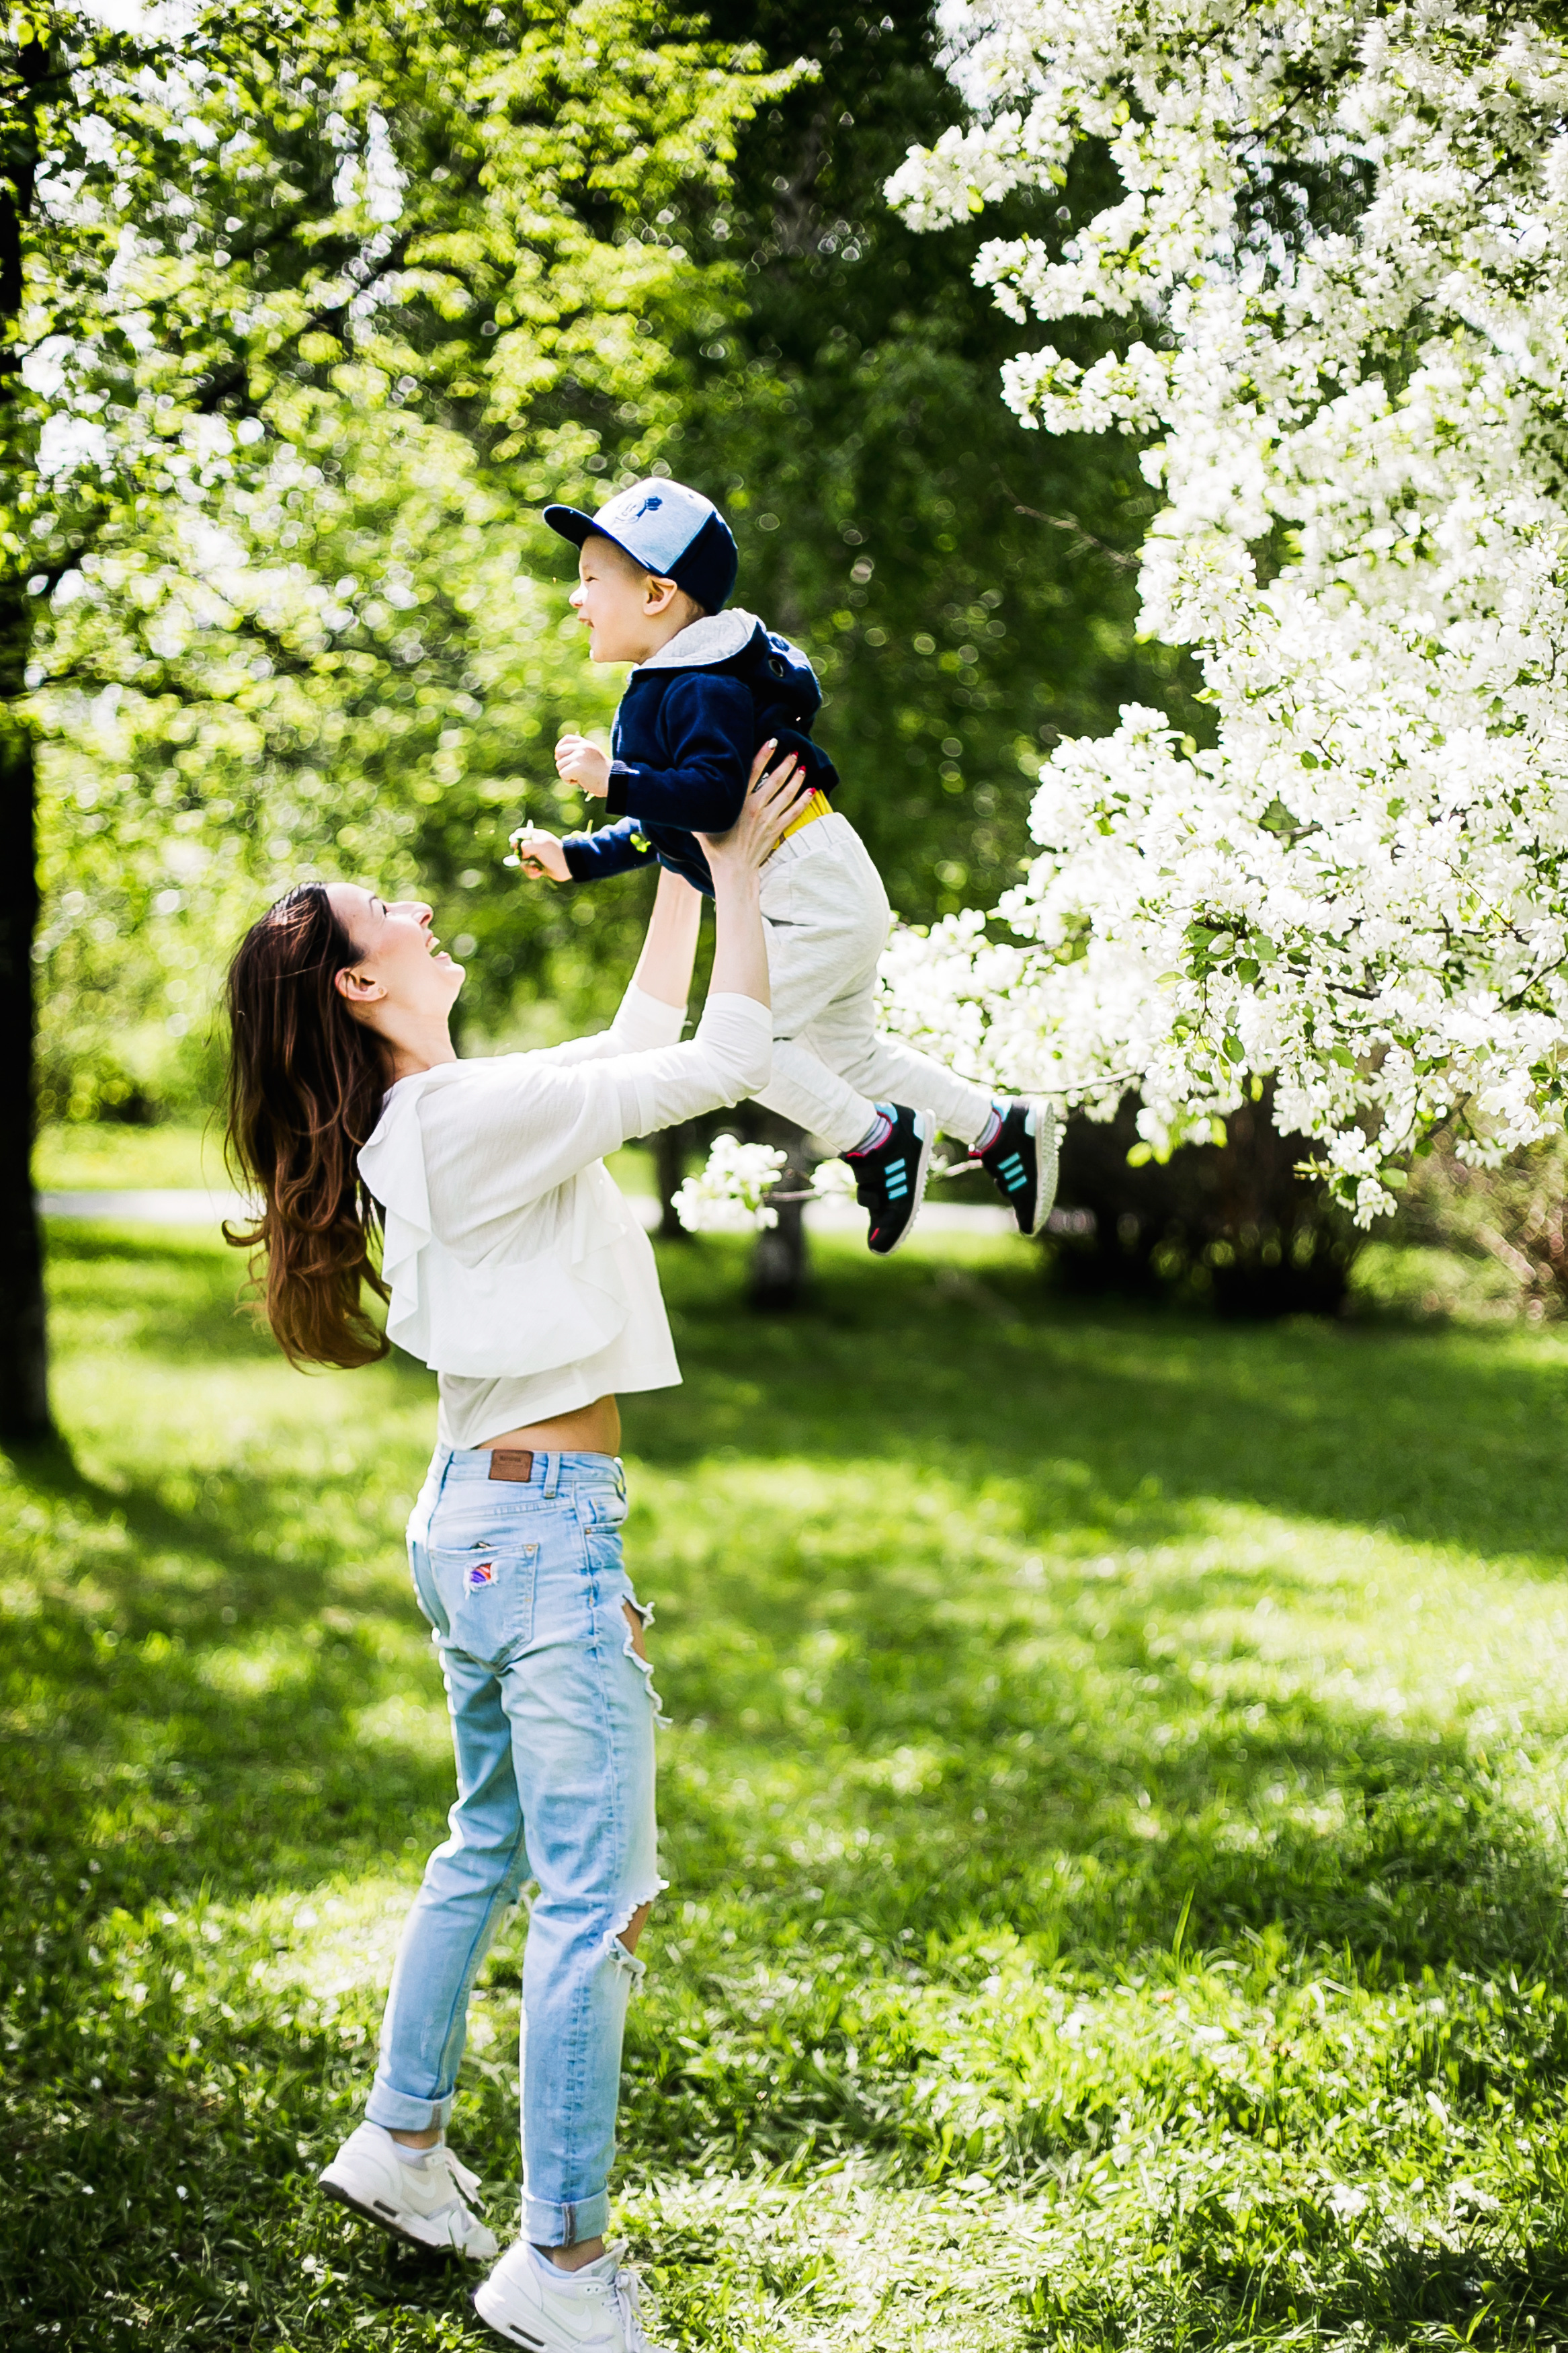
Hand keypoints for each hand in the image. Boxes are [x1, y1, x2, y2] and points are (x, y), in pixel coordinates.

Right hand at [506, 824, 571, 882]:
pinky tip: (540, 873)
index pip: (520, 834)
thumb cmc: (555, 853)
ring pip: (522, 863)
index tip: (515, 846)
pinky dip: (532, 873)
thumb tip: (521, 855)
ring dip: (527, 868)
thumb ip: (526, 846)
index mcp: (535, 837)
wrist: (568, 866)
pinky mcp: (538, 868)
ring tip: (536, 869)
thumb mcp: (540, 845)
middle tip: (526, 859)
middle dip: (520, 857)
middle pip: (518, 850)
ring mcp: (536, 857)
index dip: (515, 839)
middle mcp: (535, 846)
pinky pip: (529, 871)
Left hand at [556, 731, 610, 798]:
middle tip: (569, 771)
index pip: (567, 739)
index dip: (560, 747)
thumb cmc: (604, 773)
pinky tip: (578, 782)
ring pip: (560, 765)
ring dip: (566, 774)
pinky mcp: (576, 767)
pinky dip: (568, 781)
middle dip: (561, 763)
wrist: (613, 781)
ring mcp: (579, 757)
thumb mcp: (593, 757)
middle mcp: (582, 748)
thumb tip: (560, 756)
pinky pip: (563, 774)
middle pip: (560, 752)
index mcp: (586, 744)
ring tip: (578, 778)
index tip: (559, 756)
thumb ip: (580, 753)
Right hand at [697, 741, 806, 878]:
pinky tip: (812, 791)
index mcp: (738, 801)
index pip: (754, 772)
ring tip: (803, 765)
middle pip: (775, 780)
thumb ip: (701, 804)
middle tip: (794, 750)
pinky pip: (793, 813)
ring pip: (786, 794)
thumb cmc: (715, 846)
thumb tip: (688, 787)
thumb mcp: (702, 822)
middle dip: (786, 763)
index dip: (764, 754)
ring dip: (796, 778)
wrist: (732, 869)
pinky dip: (804, 801)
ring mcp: (767, 819)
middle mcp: (755, 807)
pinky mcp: (775, 831)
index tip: (773, 741)